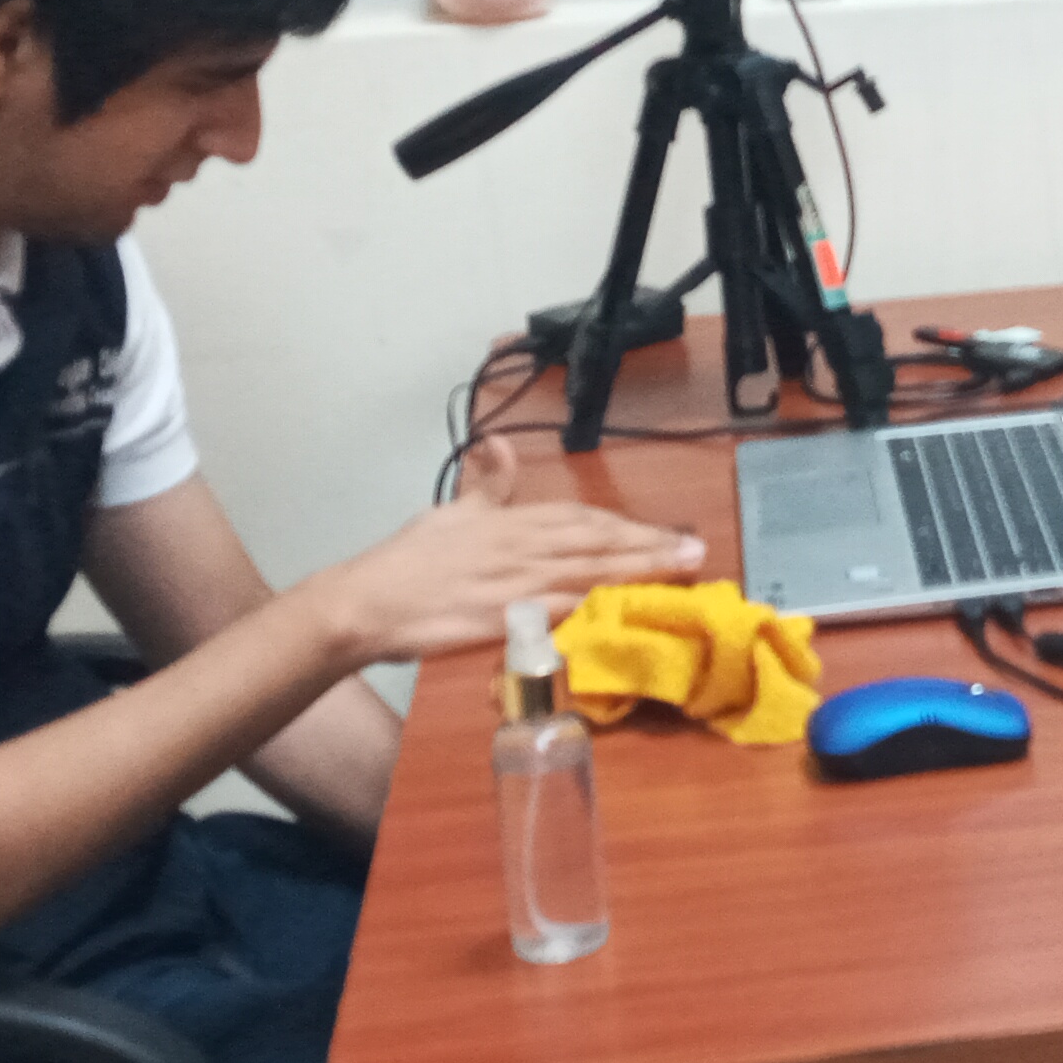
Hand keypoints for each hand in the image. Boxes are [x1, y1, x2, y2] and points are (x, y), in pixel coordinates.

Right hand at [317, 442, 704, 664]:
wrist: (366, 602)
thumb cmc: (407, 560)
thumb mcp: (452, 513)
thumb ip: (486, 484)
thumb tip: (500, 444)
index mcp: (511, 521)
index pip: (582, 519)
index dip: (626, 526)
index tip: (663, 532)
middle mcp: (520, 548)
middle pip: (596, 544)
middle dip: (649, 546)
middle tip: (695, 551)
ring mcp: (513, 584)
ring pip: (588, 574)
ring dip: (637, 573)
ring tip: (679, 574)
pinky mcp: (503, 619)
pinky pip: (560, 612)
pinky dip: (595, 609)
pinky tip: (626, 612)